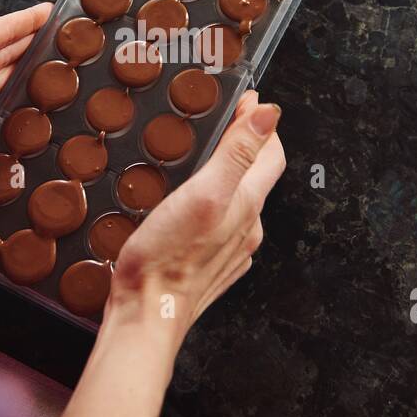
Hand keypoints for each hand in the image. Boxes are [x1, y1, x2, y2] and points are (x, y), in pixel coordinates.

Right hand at [32, 91, 283, 416]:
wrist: (146, 317)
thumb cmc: (167, 257)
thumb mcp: (204, 193)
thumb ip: (237, 152)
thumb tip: (270, 113)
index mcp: (248, 205)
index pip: (270, 154)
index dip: (260, 124)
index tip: (243, 100)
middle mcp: (246, 229)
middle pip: (255, 177)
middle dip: (243, 147)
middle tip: (220, 123)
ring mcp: (229, 252)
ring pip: (236, 204)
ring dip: (226, 178)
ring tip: (201, 160)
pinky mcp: (209, 268)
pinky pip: (219, 230)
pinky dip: (211, 208)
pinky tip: (188, 207)